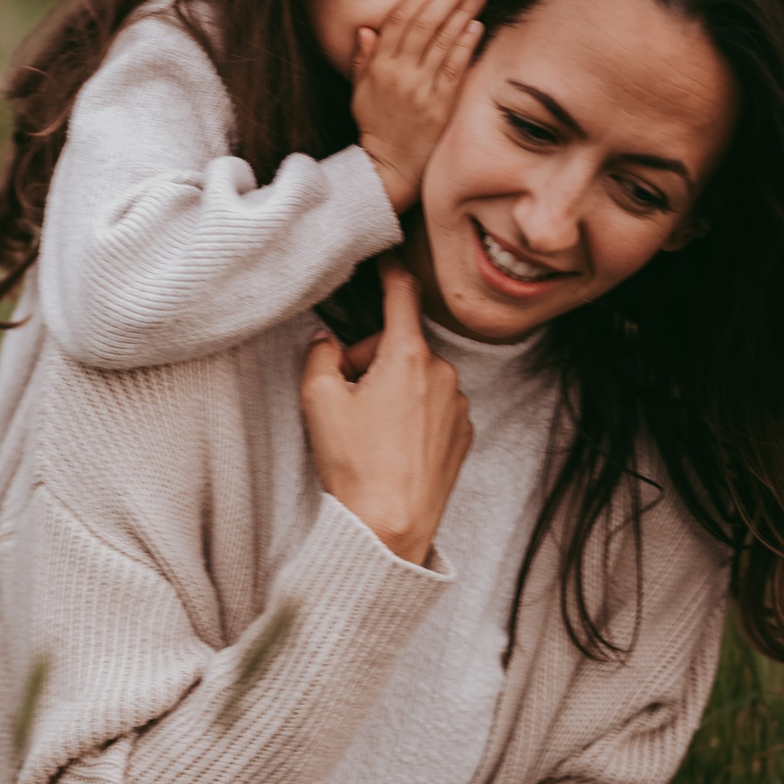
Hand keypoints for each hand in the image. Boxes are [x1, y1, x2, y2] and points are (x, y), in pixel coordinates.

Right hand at [300, 260, 472, 563]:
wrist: (389, 527)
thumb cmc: (354, 464)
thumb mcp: (319, 400)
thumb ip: (319, 355)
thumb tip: (325, 340)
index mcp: (408, 356)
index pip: (402, 294)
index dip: (390, 270)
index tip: (386, 256)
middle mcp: (443, 373)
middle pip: (400, 345)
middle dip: (371, 360)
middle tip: (347, 399)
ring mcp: (459, 405)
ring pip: (417, 377)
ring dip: (394, 389)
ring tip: (370, 432)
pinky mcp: (464, 434)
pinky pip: (435, 406)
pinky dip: (413, 414)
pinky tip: (393, 446)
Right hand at [353, 0, 482, 213]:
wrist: (388, 167)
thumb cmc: (377, 128)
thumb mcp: (360, 92)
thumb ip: (364, 60)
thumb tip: (367, 30)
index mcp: (379, 66)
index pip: (400, 20)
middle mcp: (399, 73)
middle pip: (425, 23)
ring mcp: (420, 88)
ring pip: (443, 39)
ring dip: (463, 11)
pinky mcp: (440, 105)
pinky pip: (454, 66)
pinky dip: (465, 43)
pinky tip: (477, 25)